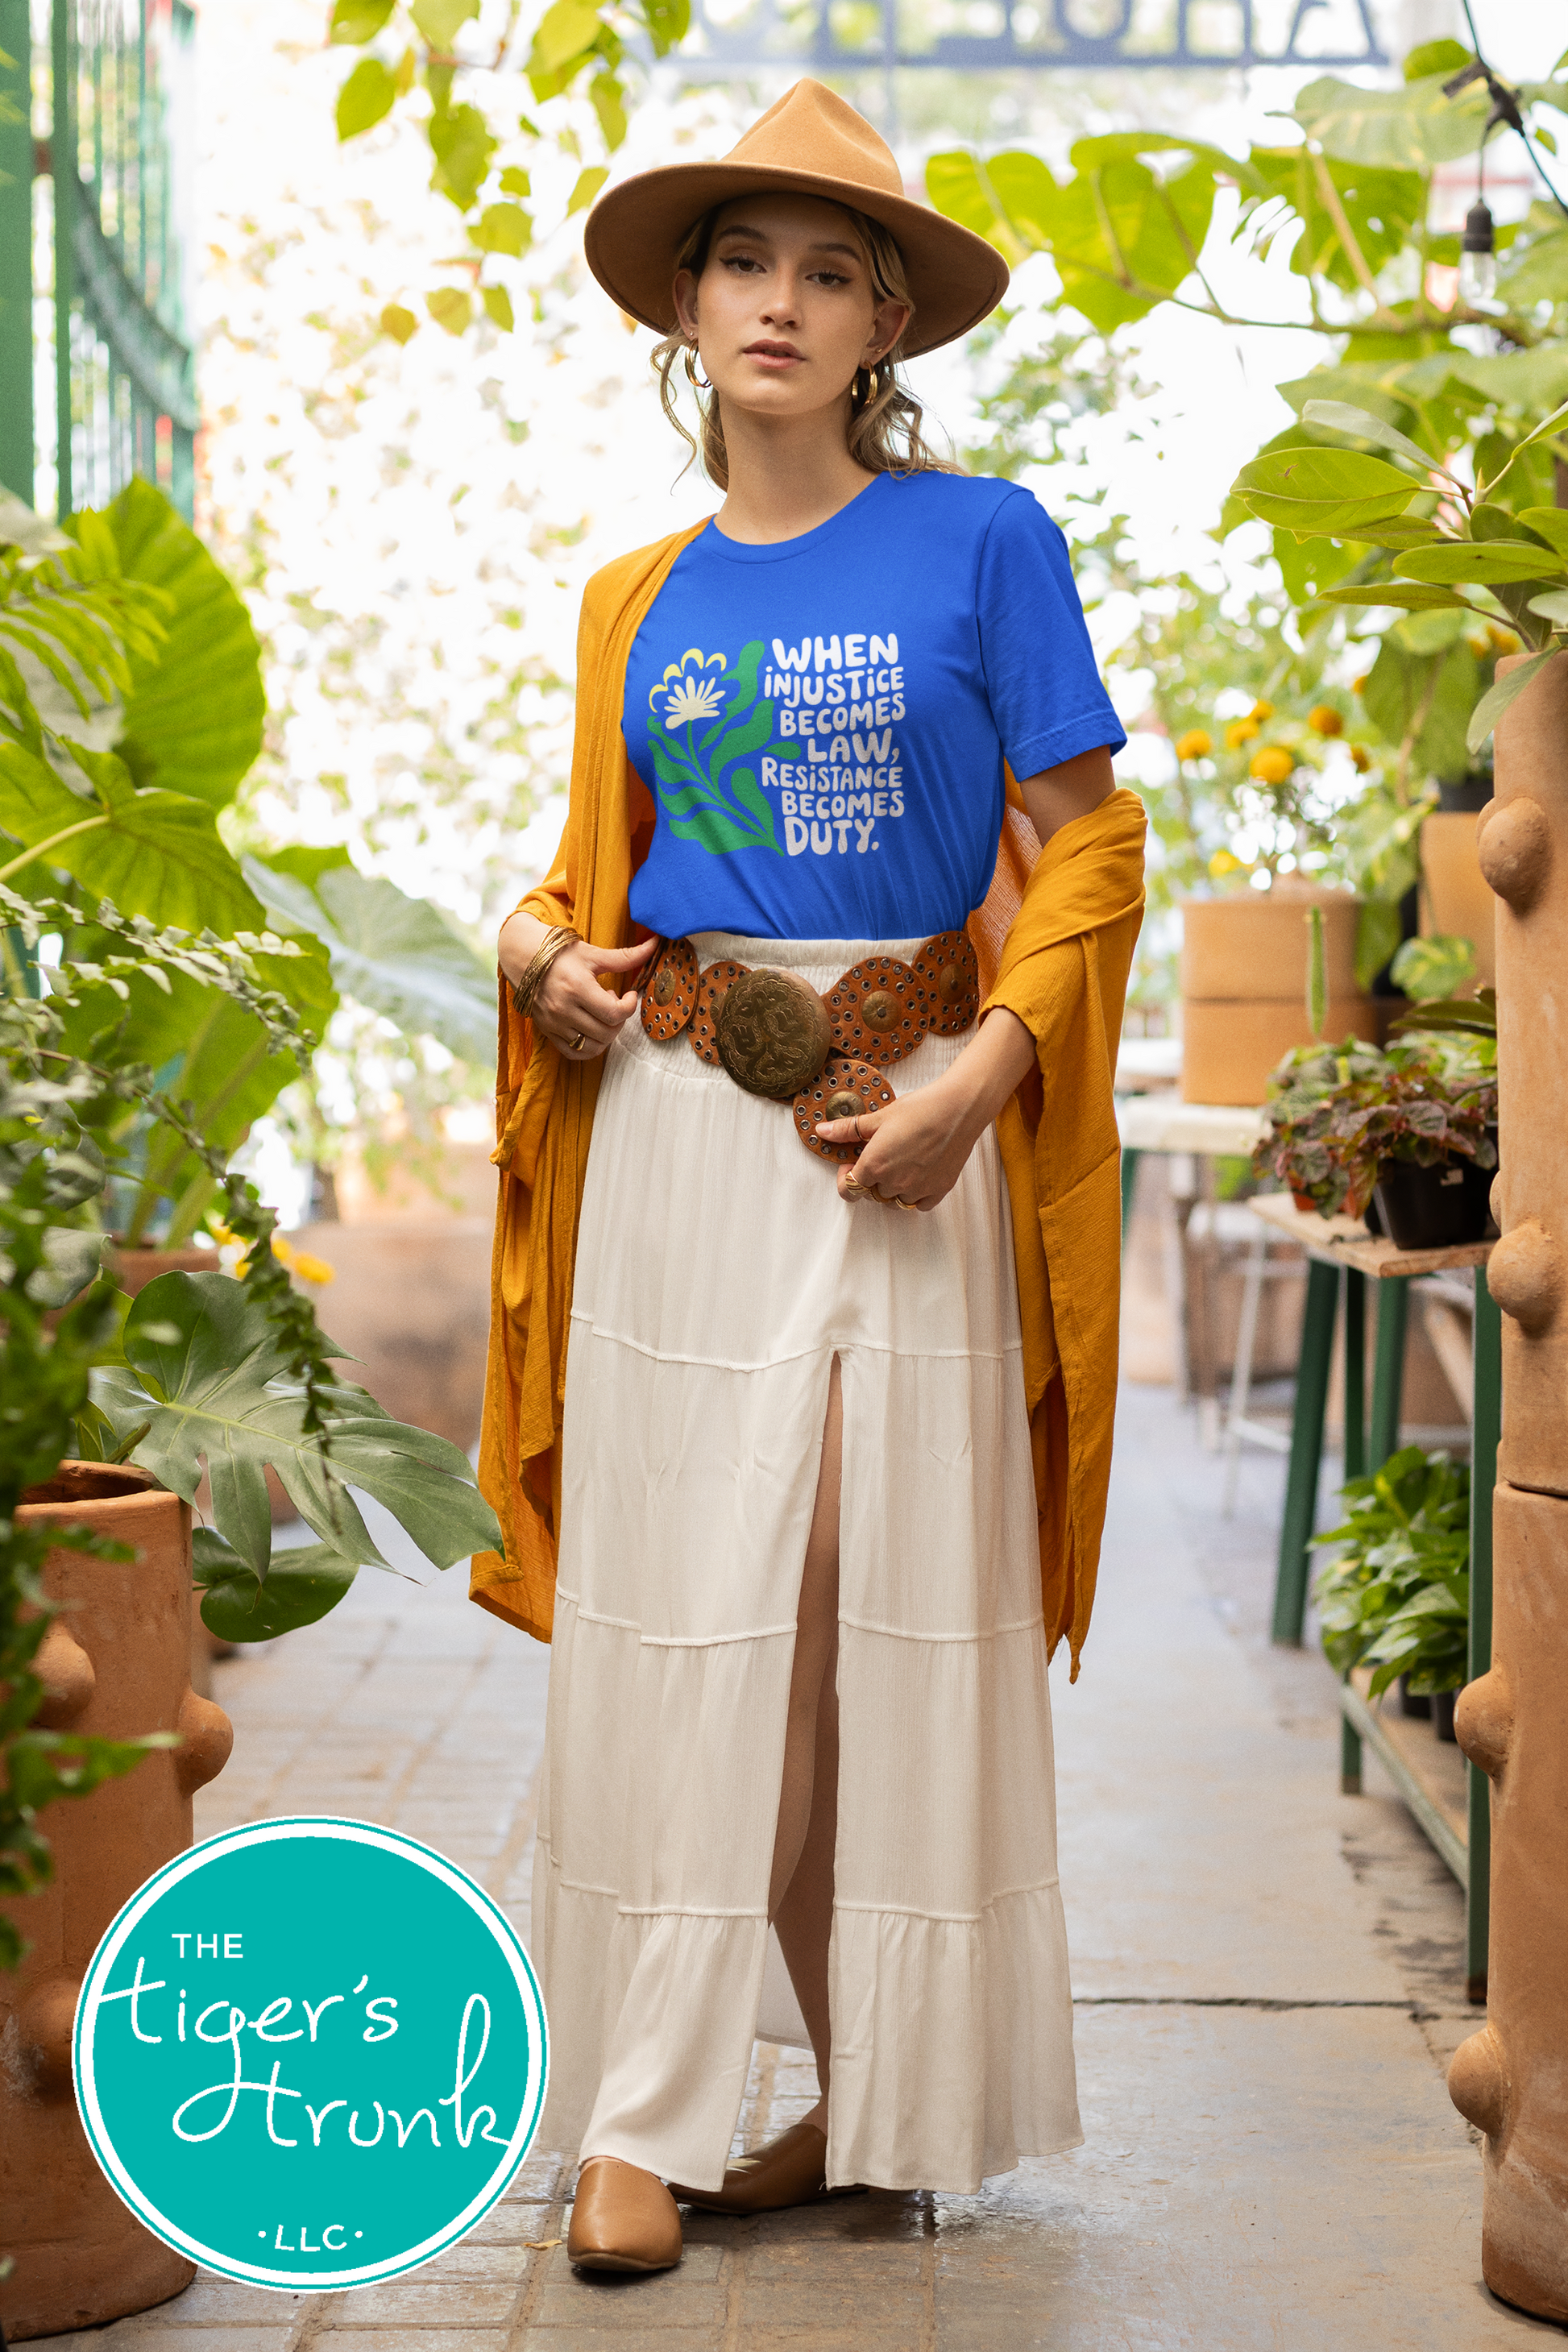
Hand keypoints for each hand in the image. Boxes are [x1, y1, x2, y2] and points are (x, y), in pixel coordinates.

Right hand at [499, 913, 655, 1060]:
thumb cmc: (561, 954)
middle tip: (613, 1001)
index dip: (630, 1006)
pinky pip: (575, 1053)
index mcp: (577, 987)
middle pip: (607, 1032)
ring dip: (606, 1033)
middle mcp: (564, 1009)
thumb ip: (626, 956)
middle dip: (619, 1019)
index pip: (614, 1013)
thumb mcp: (593, 953)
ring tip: (600, 1013)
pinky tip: (592, 1027)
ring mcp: (554, 1023)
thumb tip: (655, 945)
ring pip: (593, 1046)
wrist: (524, 958)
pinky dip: (590, 1047)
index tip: (630, 994)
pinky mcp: (547, 1032)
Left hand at [816, 1075, 983, 1209]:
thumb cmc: (920, 1108)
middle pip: (871, 1194)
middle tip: (879, 1156)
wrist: (959, 1108)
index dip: (844, 1178)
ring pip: (894, 1201)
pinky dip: (915, 1195)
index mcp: (874, 1166)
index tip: (851, 1163)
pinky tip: (917, 1175)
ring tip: (898, 1164)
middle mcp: (894, 1183)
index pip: (848, 1190)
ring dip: (890, 1188)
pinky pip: (920, 1205)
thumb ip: (848, 1129)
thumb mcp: (879, 1117)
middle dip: (869, 1179)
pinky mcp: (939, 1190)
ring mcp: (918, 1189)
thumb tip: (822, 1131)